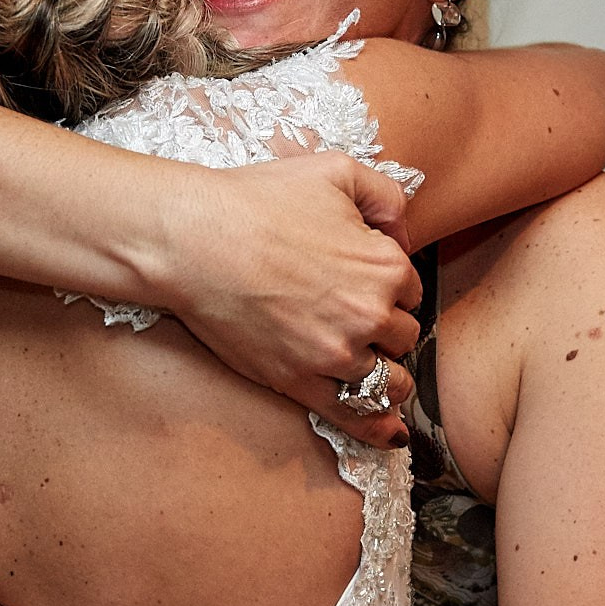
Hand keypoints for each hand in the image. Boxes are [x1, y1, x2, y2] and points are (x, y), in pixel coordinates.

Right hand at [150, 154, 421, 447]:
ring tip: (374, 370)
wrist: (193, 239)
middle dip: (387, 329)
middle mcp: (369, 314)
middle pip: (404, 336)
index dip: (390, 286)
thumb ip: (386, 196)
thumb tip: (403, 233)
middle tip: (355, 317)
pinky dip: (376, 427)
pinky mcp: (299, 381)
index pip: (411, 290)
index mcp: (385, 266)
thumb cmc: (257, 199)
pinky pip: (353, 415)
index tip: (364, 283)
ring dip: (386, 375)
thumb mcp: (335, 170)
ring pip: (389, 381)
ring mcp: (335, 354)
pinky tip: (390, 435)